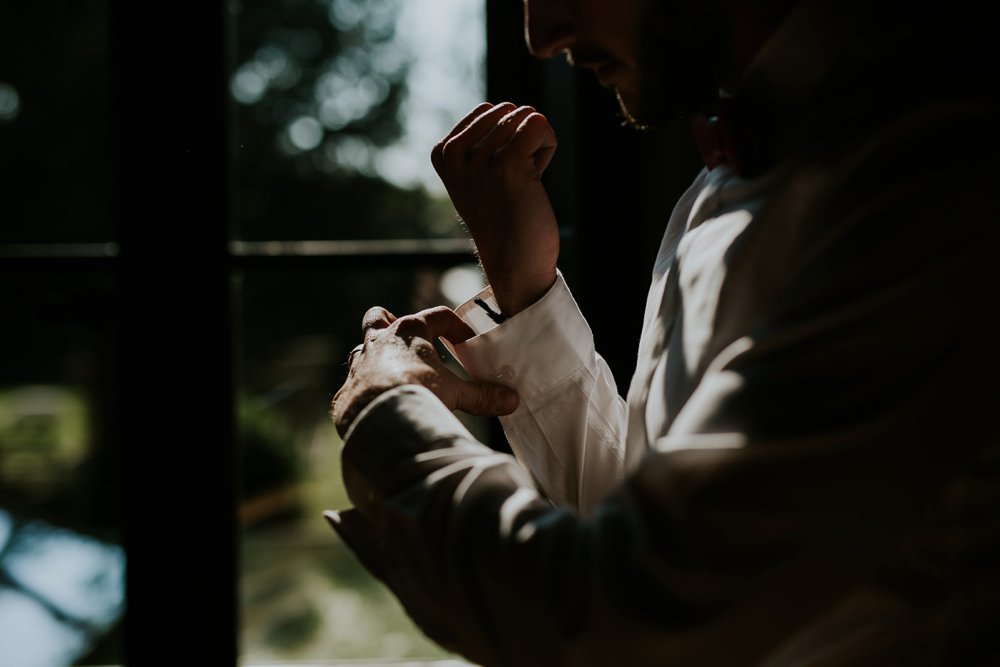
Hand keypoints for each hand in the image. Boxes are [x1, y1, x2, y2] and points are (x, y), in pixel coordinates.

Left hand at [331, 305, 519, 436]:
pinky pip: (353, 386)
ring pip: (361, 348)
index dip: (454, 326)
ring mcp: (358, 365)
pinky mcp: (345, 392)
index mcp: (409, 333)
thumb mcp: (456, 394)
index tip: (466, 340)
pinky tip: (376, 408)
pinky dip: (365, 393)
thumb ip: (482, 395)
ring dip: (375, 357)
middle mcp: (379, 342)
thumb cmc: (418, 395)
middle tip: (408, 338)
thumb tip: (511, 400)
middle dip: (391, 323)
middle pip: (379, 317)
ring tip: (391, 374)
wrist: (378, 422)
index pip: (436, 317)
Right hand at [432, 102, 559, 315]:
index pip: (488, 110)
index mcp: (443, 153)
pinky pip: (538, 124)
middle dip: (523, 142)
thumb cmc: (504, 220)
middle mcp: (455, 153)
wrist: (514, 262)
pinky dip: (548, 146)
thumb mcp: (476, 178)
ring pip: (526, 117)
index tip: (499, 177)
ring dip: (536, 149)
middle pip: (509, 111)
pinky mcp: (507, 163)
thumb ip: (478, 144)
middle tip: (515, 182)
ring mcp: (479, 158)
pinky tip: (537, 177)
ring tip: (523, 184)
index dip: (506, 140)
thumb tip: (500, 107)